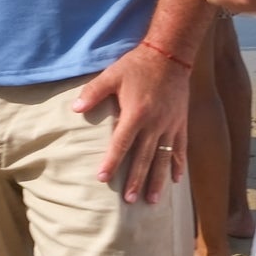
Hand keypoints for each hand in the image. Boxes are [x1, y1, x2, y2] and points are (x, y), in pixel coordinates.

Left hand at [72, 41, 192, 204]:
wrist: (170, 56)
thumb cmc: (137, 66)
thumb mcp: (112, 75)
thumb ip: (93, 93)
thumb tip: (75, 108)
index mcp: (136, 114)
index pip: (121, 144)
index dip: (112, 162)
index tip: (103, 178)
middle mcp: (154, 124)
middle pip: (144, 157)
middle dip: (136, 180)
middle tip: (130, 200)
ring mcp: (170, 125)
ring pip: (163, 158)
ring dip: (157, 180)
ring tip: (151, 199)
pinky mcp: (181, 123)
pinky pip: (180, 149)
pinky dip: (178, 165)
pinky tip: (176, 180)